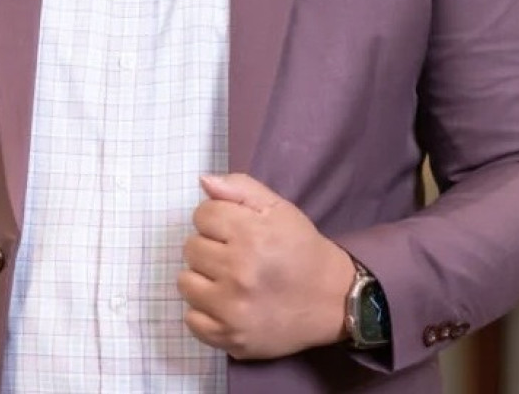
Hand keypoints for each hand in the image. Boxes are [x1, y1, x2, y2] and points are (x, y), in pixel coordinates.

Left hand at [177, 173, 356, 359]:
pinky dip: (205, 311)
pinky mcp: (229, 338)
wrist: (333, 301)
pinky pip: (191, 320)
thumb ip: (240, 188)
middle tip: (236, 257)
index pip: (202, 215)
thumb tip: (204, 181)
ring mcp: (231, 309)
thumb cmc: (302, 249)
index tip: (235, 231)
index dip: (218, 219)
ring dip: (203, 279)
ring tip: (229, 280)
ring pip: (186, 282)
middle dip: (211, 248)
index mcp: (250, 234)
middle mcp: (238, 272)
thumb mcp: (279, 208)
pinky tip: (227, 304)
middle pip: (191, 248)